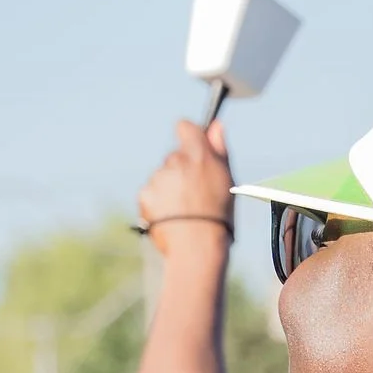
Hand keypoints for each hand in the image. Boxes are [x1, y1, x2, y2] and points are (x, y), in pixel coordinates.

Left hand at [138, 116, 234, 256]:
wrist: (196, 247)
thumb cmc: (219, 216)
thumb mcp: (226, 180)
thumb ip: (219, 149)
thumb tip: (216, 125)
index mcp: (198, 154)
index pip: (185, 127)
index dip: (189, 136)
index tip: (193, 149)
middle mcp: (176, 161)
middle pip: (174, 156)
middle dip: (181, 170)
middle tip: (194, 195)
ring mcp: (158, 177)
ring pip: (162, 177)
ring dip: (169, 188)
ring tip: (184, 211)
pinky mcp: (145, 193)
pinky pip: (151, 193)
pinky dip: (158, 203)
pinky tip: (170, 217)